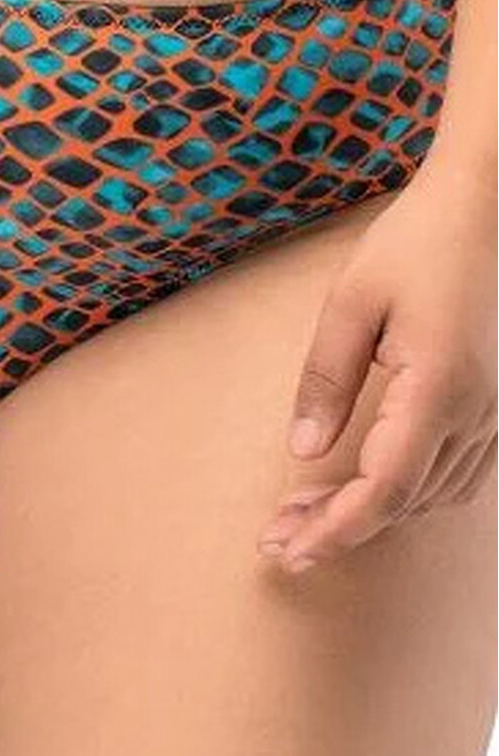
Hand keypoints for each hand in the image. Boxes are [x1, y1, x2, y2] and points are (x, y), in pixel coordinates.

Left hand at [258, 159, 496, 575]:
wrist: (489, 205)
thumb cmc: (418, 240)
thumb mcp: (352, 302)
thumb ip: (325, 379)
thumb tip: (302, 452)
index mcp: (437, 388)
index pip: (386, 488)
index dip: (336, 529)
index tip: (290, 551)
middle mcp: (474, 412)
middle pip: (404, 501)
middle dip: (337, 529)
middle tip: (277, 544)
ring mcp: (493, 411)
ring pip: (430, 493)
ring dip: (368, 513)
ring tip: (302, 514)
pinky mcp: (494, 403)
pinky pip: (454, 472)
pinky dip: (405, 493)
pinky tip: (364, 489)